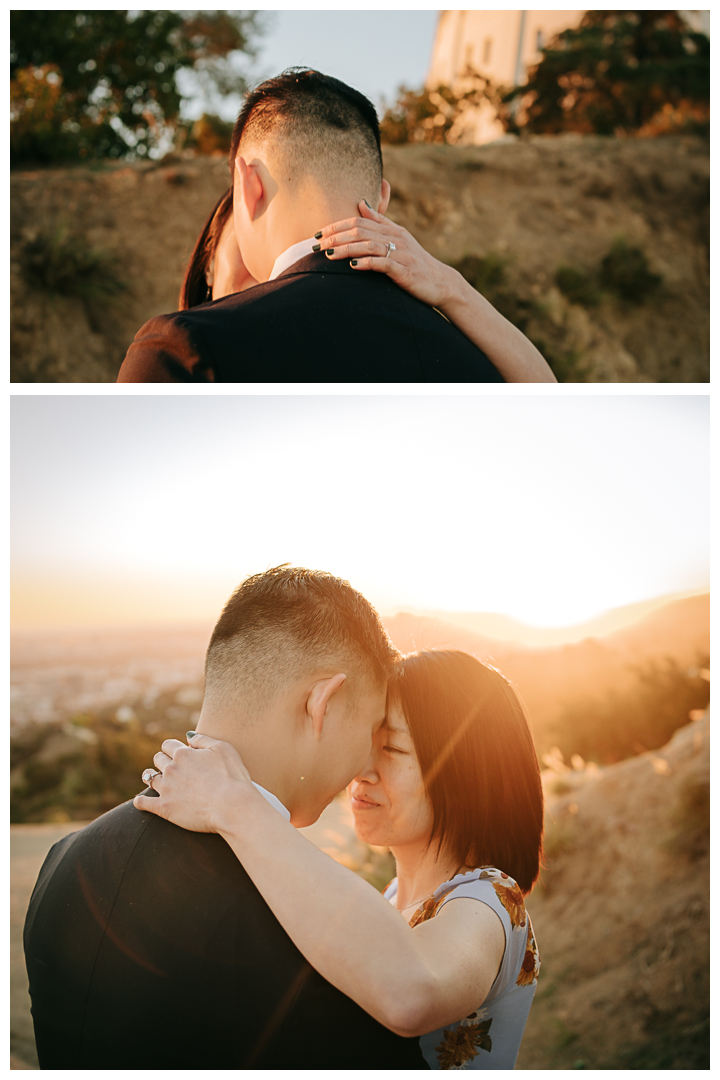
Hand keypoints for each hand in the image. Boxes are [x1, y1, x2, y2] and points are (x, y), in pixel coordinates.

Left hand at [133, 733, 252, 832]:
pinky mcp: (164, 808)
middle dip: (163, 760)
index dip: (172, 748)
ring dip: (150, 776)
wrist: (232, 806)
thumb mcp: (223, 749)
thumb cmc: (232, 777)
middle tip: (168, 766)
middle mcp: (171, 769)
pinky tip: (140, 802)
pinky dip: (140, 802)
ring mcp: (166, 789)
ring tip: (153, 779)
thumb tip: (188, 736)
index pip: (168, 745)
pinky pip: (143, 803)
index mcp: (184, 754)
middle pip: (158, 759)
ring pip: (149, 778)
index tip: (176, 752)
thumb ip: (203, 740)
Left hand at [317, 201, 459, 309]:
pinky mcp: (404, 270)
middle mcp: (396, 238)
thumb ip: (380, 222)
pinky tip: (352, 266)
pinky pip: (382, 264)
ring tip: (328, 255)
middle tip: (316, 245)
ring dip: (346, 250)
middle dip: (336, 237)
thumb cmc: (416, 262)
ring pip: (369, 246)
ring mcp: (401, 254)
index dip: (337, 226)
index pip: (359, 222)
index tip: (318, 233)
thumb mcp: (399, 238)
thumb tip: (361, 204)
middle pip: (360, 232)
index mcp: (392, 230)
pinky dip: (366, 263)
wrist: (440, 282)